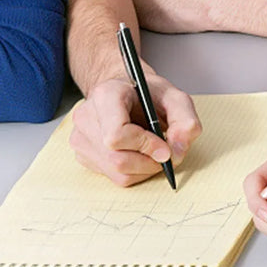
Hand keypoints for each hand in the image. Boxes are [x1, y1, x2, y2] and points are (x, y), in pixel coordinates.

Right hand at [70, 74, 201, 185]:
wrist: (125, 90)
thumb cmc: (147, 93)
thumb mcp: (175, 97)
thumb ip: (185, 121)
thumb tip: (177, 152)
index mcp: (106, 95)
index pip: (116, 135)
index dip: (145, 146)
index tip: (164, 146)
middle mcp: (86, 116)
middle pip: (118, 159)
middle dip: (149, 162)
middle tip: (164, 152)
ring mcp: (81, 137)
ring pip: (116, 172)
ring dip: (143, 168)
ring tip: (151, 150)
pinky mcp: (82, 154)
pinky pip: (112, 176)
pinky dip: (133, 170)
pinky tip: (136, 152)